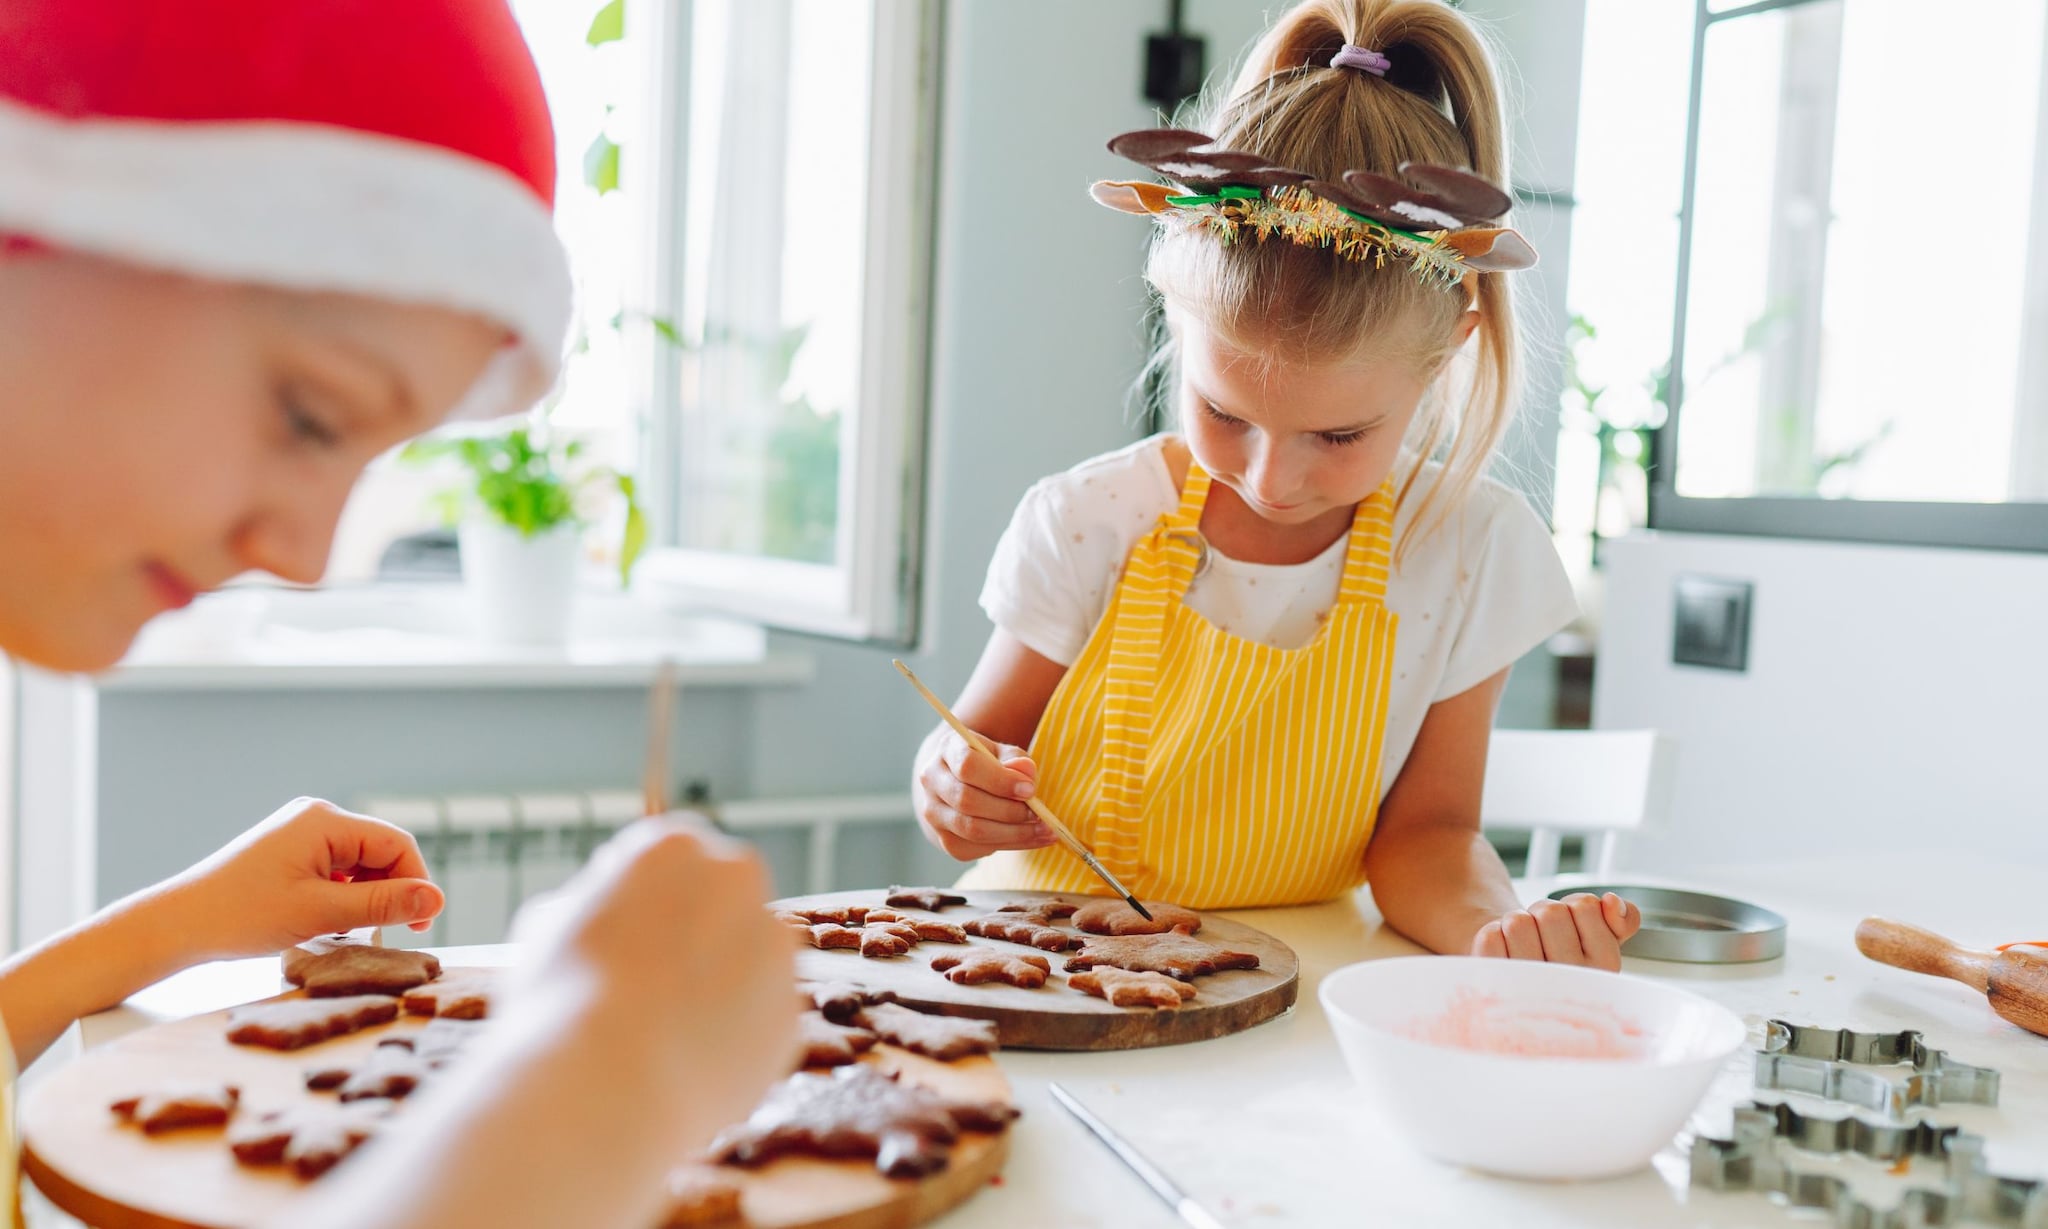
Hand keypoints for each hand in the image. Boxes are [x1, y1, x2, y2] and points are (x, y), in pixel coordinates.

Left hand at [152, 797, 443, 960]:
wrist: (176, 925)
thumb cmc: (241, 916)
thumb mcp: (321, 913)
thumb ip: (383, 904)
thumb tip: (438, 899)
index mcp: (325, 820)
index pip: (396, 844)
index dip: (415, 883)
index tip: (418, 926)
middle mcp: (315, 817)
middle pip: (379, 851)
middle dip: (389, 891)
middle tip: (387, 934)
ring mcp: (299, 833)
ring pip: (358, 863)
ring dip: (365, 897)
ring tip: (351, 931)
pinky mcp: (288, 852)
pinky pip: (334, 869)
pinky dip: (342, 896)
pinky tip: (328, 922)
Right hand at [506, 815, 797, 1150]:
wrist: (604, 1083)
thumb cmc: (558, 1001)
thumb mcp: (547, 928)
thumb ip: (588, 907)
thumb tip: (596, 910)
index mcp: (675, 846)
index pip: (669, 853)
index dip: (643, 894)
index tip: (622, 929)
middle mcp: (737, 881)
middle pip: (719, 899)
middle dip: (692, 932)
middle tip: (645, 982)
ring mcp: (772, 947)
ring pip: (746, 960)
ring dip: (717, 985)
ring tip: (660, 1035)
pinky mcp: (787, 1010)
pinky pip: (757, 1021)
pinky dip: (731, 1039)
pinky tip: (684, 1067)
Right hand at [913, 726, 1055, 859]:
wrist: (960, 784)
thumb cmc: (988, 764)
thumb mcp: (1003, 752)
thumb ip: (1016, 759)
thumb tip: (1026, 773)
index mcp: (947, 750)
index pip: (967, 766)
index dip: (1000, 780)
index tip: (1030, 790)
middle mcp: (932, 781)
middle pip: (967, 801)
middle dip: (1009, 811)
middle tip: (1039, 814)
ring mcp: (934, 813)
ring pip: (972, 830)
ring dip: (1013, 833)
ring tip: (1044, 830)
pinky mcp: (944, 840)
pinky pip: (977, 848)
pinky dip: (1010, 845)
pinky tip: (1032, 838)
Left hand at [1469, 892, 1640, 970]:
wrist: (1525, 980)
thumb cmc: (1561, 954)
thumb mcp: (1602, 937)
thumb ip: (1623, 921)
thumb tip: (1613, 902)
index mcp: (1604, 971)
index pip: (1585, 906)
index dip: (1572, 906)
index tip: (1572, 926)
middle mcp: (1571, 986)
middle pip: (1550, 912)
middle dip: (1543, 912)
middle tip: (1544, 935)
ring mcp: (1530, 989)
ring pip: (1518, 922)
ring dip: (1517, 923)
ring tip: (1524, 945)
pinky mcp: (1495, 985)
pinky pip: (1490, 936)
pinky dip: (1493, 934)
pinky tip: (1505, 954)